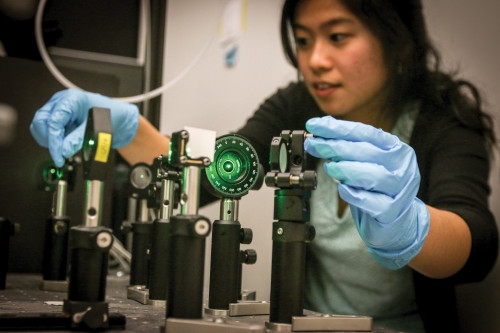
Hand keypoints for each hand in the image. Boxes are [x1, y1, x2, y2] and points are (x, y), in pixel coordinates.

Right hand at [30, 89, 138, 166]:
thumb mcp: (96, 128)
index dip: (54, 142)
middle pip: (42, 121)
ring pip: (42, 124)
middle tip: (60, 154)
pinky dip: (53, 137)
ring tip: (63, 149)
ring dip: (49, 139)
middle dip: (49, 140)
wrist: (119, 116)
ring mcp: (58, 107)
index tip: (58, 157)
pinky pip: (48, 127)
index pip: (54, 121)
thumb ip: (77, 139)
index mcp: (71, 99)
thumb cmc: (111, 116)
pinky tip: (63, 144)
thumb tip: (63, 151)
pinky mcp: (59, 115)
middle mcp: (61, 100)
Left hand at [304, 116, 429, 268]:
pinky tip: (342, 189)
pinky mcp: (392, 211)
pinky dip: (353, 194)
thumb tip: (321, 129)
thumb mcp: (363, 163)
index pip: (365, 132)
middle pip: (367, 151)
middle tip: (314, 145)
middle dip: (335, 146)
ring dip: (346, 169)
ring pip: (373, 175)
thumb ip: (346, 147)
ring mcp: (400, 190)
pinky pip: (371, 201)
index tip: (314, 125)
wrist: (396, 221)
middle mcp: (401, 166)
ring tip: (329, 167)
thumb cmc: (377, 188)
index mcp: (395, 149)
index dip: (337, 128)